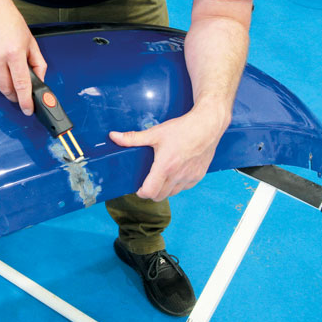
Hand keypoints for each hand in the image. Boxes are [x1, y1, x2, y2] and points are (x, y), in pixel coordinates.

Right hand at [0, 1, 46, 114]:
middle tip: (20, 94)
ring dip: (4, 86)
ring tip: (9, 74)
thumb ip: (37, 63)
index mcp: (14, 53)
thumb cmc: (10, 22)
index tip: (27, 109)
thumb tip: (39, 80)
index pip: (21, 84)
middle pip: (6, 89)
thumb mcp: (30, 42)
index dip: (25, 101)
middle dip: (14, 96)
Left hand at [109, 110, 228, 200]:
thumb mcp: (155, 133)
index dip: (141, 192)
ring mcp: (190, 178)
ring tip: (161, 177)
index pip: (149, 192)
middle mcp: (178, 176)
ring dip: (165, 189)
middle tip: (148, 182)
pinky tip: (175, 173)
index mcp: (165, 167)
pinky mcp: (198, 176)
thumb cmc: (182, 129)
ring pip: (173, 193)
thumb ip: (133, 138)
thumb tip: (113, 136)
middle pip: (160, 196)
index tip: (138, 187)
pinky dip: (177, 185)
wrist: (208, 125)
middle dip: (151, 192)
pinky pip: (184, 188)